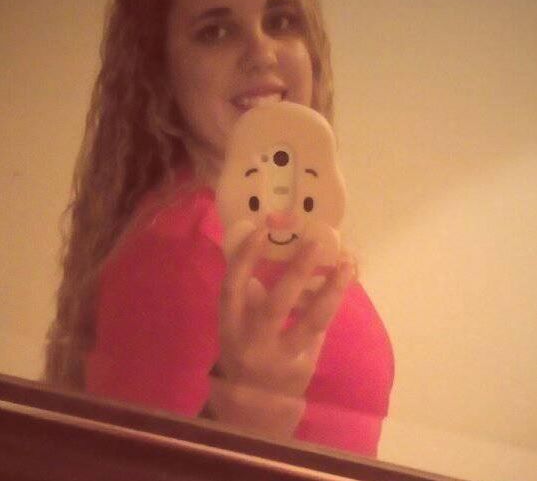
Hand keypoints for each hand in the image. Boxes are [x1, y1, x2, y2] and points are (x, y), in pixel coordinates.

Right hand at [208, 228, 352, 434]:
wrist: (252, 409)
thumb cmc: (243, 352)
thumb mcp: (236, 325)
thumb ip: (248, 296)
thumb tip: (268, 257)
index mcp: (229, 326)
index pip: (232, 288)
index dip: (245, 259)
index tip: (261, 230)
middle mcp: (252, 344)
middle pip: (276, 305)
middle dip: (297, 272)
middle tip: (316, 243)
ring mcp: (280, 359)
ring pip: (310, 323)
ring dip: (332, 291)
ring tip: (348, 266)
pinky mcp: (303, 368)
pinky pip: (320, 330)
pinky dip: (329, 305)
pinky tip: (338, 287)